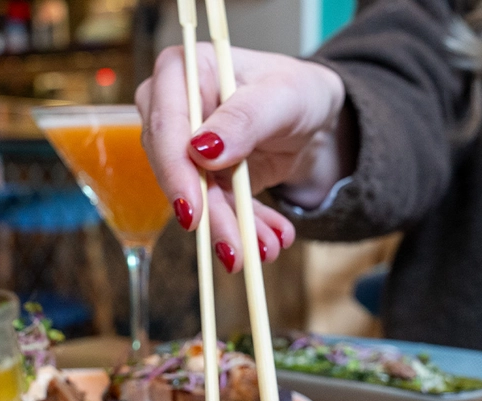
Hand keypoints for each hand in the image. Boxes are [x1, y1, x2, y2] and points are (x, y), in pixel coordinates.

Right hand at [136, 43, 349, 272]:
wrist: (316, 117)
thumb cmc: (298, 91)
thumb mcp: (282, 96)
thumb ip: (244, 119)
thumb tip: (201, 150)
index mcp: (185, 70)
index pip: (165, 124)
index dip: (175, 171)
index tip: (193, 210)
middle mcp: (175, 108)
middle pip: (175, 168)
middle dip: (209, 214)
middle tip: (233, 250)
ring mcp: (186, 147)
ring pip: (197, 198)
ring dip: (231, 229)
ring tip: (263, 249)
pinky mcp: (203, 178)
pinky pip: (217, 209)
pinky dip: (244, 228)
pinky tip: (270, 238)